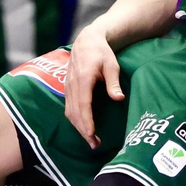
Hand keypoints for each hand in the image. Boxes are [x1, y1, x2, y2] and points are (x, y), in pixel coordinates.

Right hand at [65, 26, 124, 148]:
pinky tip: (83, 127)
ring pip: (69, 112)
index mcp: (83, 78)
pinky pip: (68, 107)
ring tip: (90, 140)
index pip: (83, 104)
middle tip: (94, 144)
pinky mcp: (67, 88)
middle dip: (83, 130)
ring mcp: (67, 86)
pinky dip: (74, 120)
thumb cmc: (102, 53)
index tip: (91, 134)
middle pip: (75, 112)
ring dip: (78, 127)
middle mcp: (72, 84)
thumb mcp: (112, 65)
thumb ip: (113, 82)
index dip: (86, 121)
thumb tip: (118, 98)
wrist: (87, 41)